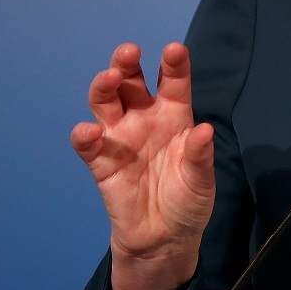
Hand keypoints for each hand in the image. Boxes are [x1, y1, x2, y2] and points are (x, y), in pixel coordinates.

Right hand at [71, 43, 215, 289]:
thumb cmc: (187, 201)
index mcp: (174, 115)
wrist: (164, 240)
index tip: (174, 49)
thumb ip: (200, 156)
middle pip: (131, 83)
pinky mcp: (101, 163)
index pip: (173, 83)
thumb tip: (205, 131)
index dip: (173, 64)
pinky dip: (85, 135)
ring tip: (110, 78)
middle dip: (127, 64)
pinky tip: (90, 131)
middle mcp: (144, 119)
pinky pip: (88, 144)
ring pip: (105, 102)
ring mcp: (120, 138)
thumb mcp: (201, 181)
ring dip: (104, 86)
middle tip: (129, 52)